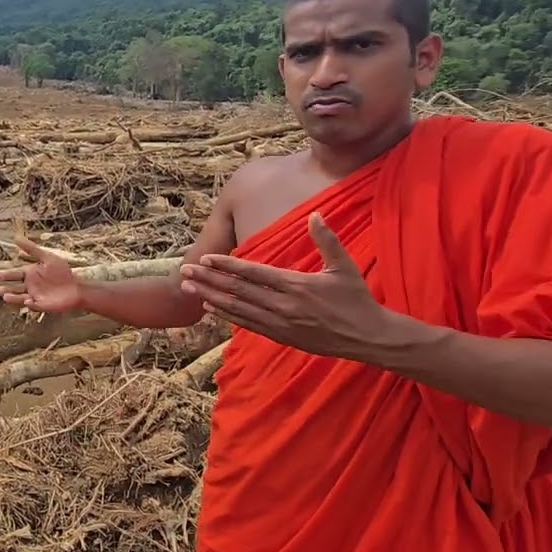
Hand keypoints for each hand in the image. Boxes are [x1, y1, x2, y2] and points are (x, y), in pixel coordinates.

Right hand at [0, 237, 83, 312]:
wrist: (76, 288)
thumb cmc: (62, 272)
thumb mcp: (47, 258)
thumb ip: (32, 249)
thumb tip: (16, 238)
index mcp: (30, 274)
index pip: (14, 275)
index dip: (5, 275)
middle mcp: (30, 286)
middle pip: (13, 288)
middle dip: (5, 289)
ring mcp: (35, 296)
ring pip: (20, 297)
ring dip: (12, 298)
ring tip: (4, 297)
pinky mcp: (41, 305)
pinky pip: (34, 305)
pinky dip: (30, 304)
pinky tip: (27, 301)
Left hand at [178, 212, 394, 360]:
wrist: (368, 337)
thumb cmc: (357, 299)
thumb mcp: (344, 266)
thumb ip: (327, 239)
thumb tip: (315, 213)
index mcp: (296, 286)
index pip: (253, 273)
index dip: (226, 266)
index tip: (205, 259)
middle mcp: (283, 306)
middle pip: (238, 291)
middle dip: (208, 280)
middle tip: (183, 272)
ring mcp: (281, 324)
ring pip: (238, 309)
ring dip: (211, 297)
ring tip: (189, 289)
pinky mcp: (282, 337)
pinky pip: (248, 324)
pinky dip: (228, 315)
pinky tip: (211, 307)